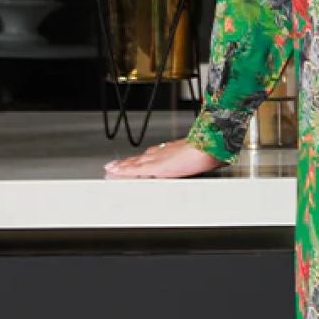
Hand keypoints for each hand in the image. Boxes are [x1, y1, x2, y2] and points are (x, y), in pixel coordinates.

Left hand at [103, 138, 225, 177]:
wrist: (208, 146)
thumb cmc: (207, 151)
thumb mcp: (198, 157)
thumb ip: (192, 160)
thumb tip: (196, 163)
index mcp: (170, 151)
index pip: (151, 156)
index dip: (140, 160)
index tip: (132, 162)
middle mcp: (161, 153)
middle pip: (139, 159)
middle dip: (127, 163)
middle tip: (113, 166)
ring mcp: (157, 159)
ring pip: (134, 163)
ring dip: (121, 166)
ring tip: (110, 170)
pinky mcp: (155, 167)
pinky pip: (135, 169)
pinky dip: (123, 170)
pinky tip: (114, 171)